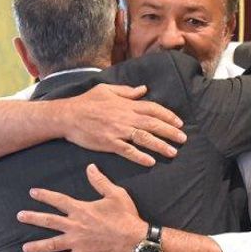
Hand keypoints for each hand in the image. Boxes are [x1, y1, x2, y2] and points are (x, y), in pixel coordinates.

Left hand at [18, 164, 147, 251]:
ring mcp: (77, 242)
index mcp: (81, 209)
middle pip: (49, 221)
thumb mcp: (115, 194)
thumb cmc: (125, 216)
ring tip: (24, 247)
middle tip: (19, 216)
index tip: (32, 192)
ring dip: (37, 245)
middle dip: (33, 218)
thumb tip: (90, 167)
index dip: (44, 195)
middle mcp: (75, 225)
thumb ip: (100, 181)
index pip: (58, 200)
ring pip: (52, 243)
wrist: (133, 239)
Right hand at [60, 84, 185, 166]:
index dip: (168, 115)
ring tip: (173, 152)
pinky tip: (150, 162)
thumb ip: (127, 92)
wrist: (68, 116)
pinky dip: (140, 156)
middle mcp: (125, 117)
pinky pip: (128, 151)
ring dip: (160, 145)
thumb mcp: (107, 90)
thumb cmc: (86, 101)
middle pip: (153, 124)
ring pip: (144, 138)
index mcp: (126, 104)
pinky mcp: (109, 143)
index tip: (179, 123)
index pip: (153, 108)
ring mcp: (118, 131)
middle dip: (170, 132)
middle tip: (183, 139)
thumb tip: (144, 90)